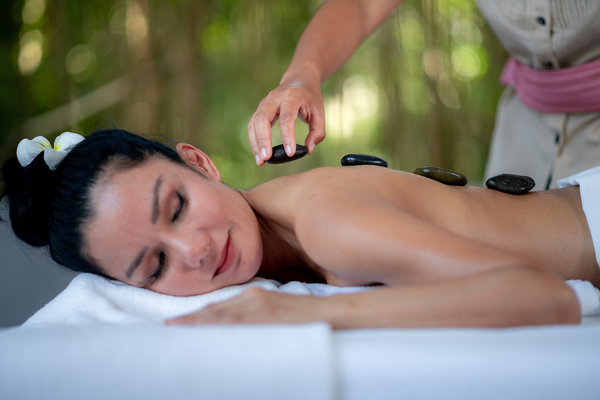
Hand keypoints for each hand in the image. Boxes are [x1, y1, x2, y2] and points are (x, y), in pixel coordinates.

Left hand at [165, 287, 323, 324]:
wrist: (333, 313)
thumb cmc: (307, 315)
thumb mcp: (279, 310)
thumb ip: (259, 314)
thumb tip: (242, 327)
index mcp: (255, 295)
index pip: (220, 307)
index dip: (198, 315)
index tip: (178, 322)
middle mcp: (253, 296)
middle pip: (216, 310)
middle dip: (191, 318)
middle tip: (168, 326)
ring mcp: (260, 305)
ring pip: (221, 314)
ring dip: (198, 322)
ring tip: (176, 328)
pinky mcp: (268, 314)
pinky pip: (237, 321)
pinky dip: (217, 324)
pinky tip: (204, 329)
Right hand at [247, 76, 325, 165]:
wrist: (299, 79)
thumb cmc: (310, 98)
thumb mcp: (319, 113)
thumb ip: (317, 132)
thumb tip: (308, 150)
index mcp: (292, 97)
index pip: (287, 118)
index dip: (287, 136)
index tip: (290, 153)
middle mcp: (275, 98)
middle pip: (263, 118)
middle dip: (263, 140)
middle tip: (267, 158)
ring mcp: (265, 102)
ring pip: (254, 123)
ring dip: (255, 143)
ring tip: (261, 161)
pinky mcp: (260, 109)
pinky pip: (252, 125)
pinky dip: (254, 140)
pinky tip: (259, 154)